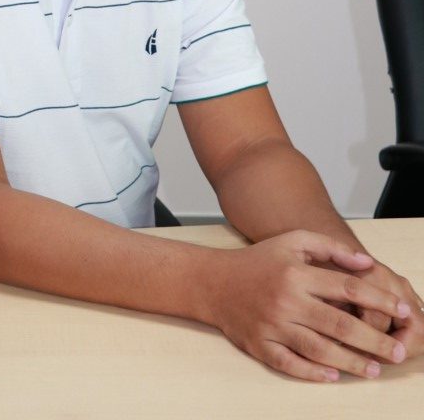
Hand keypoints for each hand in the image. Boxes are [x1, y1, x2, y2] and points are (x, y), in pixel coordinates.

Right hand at [205, 231, 412, 381]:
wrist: (214, 282)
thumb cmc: (259, 260)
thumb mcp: (292, 241)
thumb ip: (329, 247)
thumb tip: (365, 263)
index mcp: (297, 272)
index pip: (347, 287)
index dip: (379, 299)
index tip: (402, 309)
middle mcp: (287, 300)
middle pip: (339, 323)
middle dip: (373, 339)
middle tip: (397, 351)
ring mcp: (273, 325)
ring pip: (319, 349)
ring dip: (350, 361)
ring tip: (373, 369)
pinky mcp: (260, 346)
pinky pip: (291, 365)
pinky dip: (313, 374)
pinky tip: (334, 376)